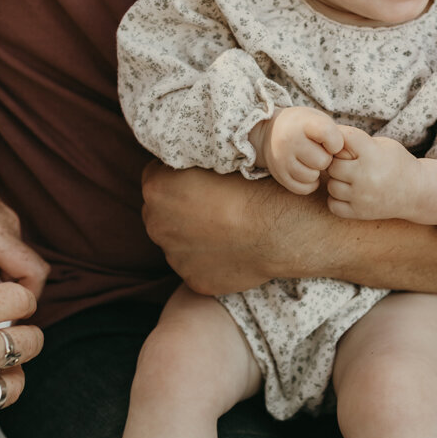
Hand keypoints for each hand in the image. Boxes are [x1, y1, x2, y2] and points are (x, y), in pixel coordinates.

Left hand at [0, 175, 49, 297]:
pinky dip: (0, 258)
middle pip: (31, 268)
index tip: (11, 310)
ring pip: (20, 257)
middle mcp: (11, 228)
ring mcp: (10, 220)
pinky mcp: (5, 216)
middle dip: (15, 287)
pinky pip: (11, 245)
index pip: (35, 273)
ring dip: (5, 272)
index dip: (29, 296)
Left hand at [142, 162, 337, 294]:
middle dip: (181, 211)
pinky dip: (210, 260)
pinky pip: (197, 267)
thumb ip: (192, 164)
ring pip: (178, 243)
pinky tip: (233, 250)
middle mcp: (156, 224)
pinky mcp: (192, 279)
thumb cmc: (254, 187)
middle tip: (215, 207)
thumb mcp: (218, 158)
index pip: (157, 179)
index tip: (202, 181)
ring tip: (227, 230)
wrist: (280, 229)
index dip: (180, 179)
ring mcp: (173, 256)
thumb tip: (189, 167)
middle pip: (162, 214)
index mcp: (156, 188)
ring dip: (194, 237)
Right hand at [249, 107, 344, 194]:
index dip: (336, 143)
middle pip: (323, 161)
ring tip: (310, 160)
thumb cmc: (304, 127)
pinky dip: (309, 182)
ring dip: (316, 171)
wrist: (270, 131)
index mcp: (303, 123)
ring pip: (313, 176)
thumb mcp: (317, 120)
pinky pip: (304, 188)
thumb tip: (347, 160)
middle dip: (325, 158)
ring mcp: (281, 159)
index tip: (330, 141)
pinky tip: (306, 170)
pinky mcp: (279, 175)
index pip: (330, 137)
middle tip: (318, 152)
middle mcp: (289, 141)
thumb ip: (334, 135)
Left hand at [327, 126, 419, 219]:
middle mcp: (366, 176)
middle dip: (337, 162)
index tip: (345, 145)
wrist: (416, 192)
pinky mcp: (360, 212)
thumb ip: (357, 141)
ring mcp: (362, 196)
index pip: (342, 139)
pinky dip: (337, 199)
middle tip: (347, 163)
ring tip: (350, 179)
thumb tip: (324, 139)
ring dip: (337, 181)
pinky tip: (349, 193)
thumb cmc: (396, 163)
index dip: (339, 140)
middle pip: (332, 165)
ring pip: (331, 185)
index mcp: (373, 154)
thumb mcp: (382, 144)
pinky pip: (333, 205)